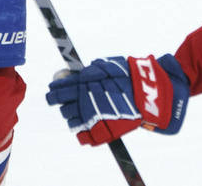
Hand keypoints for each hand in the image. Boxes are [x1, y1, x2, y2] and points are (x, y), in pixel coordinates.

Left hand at [45, 54, 188, 145]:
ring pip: (69, 117)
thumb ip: (91, 70)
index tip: (51, 87)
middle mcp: (86, 100)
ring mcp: (92, 117)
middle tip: (54, 98)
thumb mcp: (109, 66)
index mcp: (87, 82)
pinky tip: (83, 122)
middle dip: (56, 99)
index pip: (61, 86)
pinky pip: (81, 134)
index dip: (55, 87)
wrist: (149, 95)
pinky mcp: (100, 131)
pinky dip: (80, 129)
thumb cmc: (130, 78)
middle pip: (61, 103)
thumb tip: (72, 73)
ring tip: (74, 109)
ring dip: (70, 112)